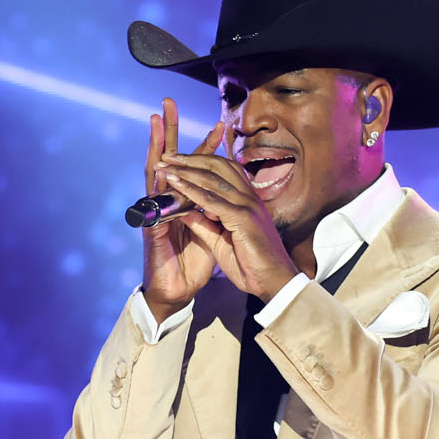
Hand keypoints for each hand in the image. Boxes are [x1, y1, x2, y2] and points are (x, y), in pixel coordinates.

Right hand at [140, 99, 225, 316]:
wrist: (176, 293)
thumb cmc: (192, 265)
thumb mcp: (208, 234)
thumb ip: (207, 213)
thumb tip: (215, 197)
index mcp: (184, 202)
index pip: (194, 168)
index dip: (204, 146)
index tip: (219, 123)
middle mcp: (167, 202)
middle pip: (170, 159)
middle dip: (169, 131)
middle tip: (167, 103)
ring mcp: (156, 212)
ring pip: (154, 170)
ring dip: (156, 144)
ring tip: (156, 118)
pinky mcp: (152, 227)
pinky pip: (155, 200)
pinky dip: (157, 181)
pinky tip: (158, 161)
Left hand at [154, 143, 298, 299]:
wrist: (273, 283)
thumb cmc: (251, 264)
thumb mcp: (221, 240)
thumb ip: (204, 224)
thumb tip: (184, 212)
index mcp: (247, 201)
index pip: (223, 170)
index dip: (199, 162)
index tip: (176, 160)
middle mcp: (249, 198)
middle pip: (218, 167)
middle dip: (190, 159)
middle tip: (166, 156)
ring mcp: (248, 206)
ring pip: (214, 179)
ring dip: (186, 170)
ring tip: (166, 164)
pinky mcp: (244, 219)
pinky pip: (213, 201)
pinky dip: (192, 190)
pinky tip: (176, 184)